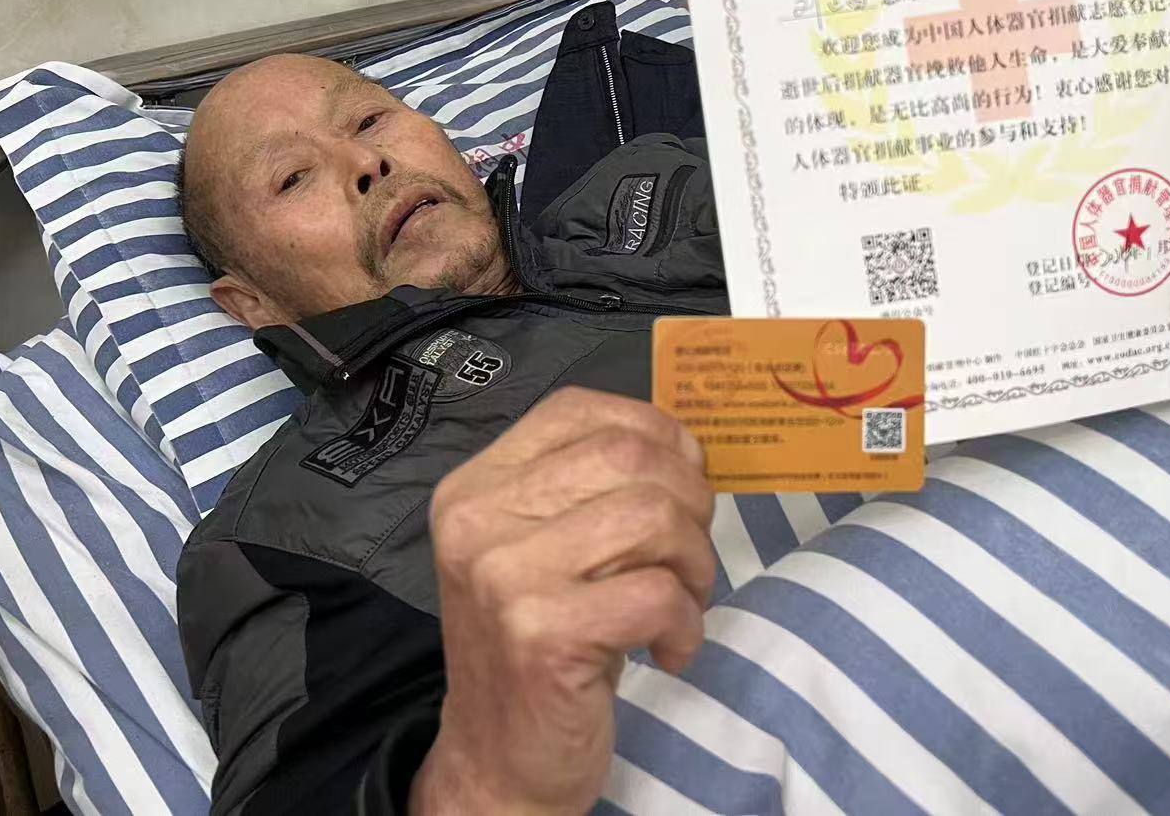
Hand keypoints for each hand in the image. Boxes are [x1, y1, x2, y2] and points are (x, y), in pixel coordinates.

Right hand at [410, 387, 714, 815]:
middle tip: (690, 557)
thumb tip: (687, 445)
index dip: (653, 431)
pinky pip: (658, 595)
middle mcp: (476, 520)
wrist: (499, 759)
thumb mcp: (544, 548)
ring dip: (695, 564)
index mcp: (474, 485)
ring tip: (683, 603)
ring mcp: (503, 577)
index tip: (684, 477)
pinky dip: (687, 624)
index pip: (578, 410)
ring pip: (653, 518)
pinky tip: (669, 650)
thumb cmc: (540, 643)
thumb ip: (590, 488)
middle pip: (629, 456)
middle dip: (690, 501)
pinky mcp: (542, 635)